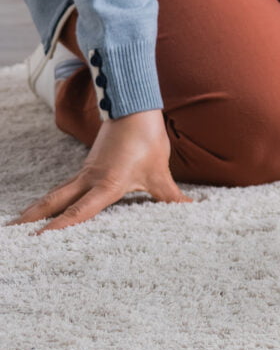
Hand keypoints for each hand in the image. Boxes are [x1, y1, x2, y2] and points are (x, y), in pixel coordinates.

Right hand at [10, 108, 190, 231]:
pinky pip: (65, 187)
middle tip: (12, 234)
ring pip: (56, 194)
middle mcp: (89, 180)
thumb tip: (191, 210)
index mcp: (106, 185)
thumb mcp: (160, 171)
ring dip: (38, 209)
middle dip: (32, 219)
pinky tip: (50, 205)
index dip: (58, 228)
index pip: (78, 212)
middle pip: (54, 203)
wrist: (134, 107)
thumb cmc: (146, 138)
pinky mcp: (87, 167)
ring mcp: (85, 173)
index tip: (37, 242)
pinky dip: (53, 199)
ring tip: (19, 225)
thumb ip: (171, 196)